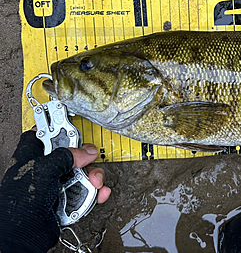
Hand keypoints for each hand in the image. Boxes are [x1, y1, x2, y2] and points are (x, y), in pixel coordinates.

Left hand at [0, 130, 110, 252]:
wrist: (22, 238)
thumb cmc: (19, 204)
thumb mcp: (43, 170)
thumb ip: (66, 156)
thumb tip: (86, 152)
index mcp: (31, 158)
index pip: (41, 135)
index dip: (56, 129)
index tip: (71, 127)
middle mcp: (44, 171)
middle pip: (71, 155)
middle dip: (85, 158)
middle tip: (89, 160)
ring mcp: (56, 186)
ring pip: (82, 174)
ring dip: (93, 178)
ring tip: (94, 183)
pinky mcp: (67, 201)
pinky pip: (87, 192)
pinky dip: (95, 193)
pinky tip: (98, 193)